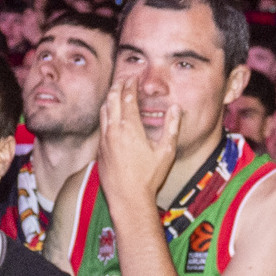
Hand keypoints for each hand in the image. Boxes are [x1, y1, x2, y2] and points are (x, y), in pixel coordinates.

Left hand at [97, 82, 177, 202]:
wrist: (128, 199)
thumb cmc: (148, 177)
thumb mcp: (166, 151)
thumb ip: (172, 127)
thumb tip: (176, 108)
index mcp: (130, 127)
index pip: (128, 97)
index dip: (130, 84)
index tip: (134, 77)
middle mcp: (113, 130)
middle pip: (111, 99)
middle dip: (117, 86)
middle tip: (123, 78)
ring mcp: (104, 140)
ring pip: (103, 111)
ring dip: (109, 98)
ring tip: (115, 92)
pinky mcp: (100, 150)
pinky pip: (101, 125)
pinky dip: (105, 114)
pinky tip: (110, 116)